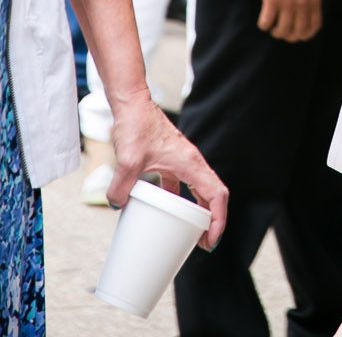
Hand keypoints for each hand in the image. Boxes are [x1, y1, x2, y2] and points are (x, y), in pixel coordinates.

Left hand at [107, 93, 228, 248]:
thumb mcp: (126, 161)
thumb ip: (120, 189)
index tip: (212, 239)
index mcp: (190, 163)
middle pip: (210, 195)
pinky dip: (176, 200)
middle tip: (203, 244)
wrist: (132, 102)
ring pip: (196, 191)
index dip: (219, 219)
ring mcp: (179, 161)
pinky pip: (178, 185)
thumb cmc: (137, 124)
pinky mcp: (168, 160)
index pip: (216, 194)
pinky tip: (159, 209)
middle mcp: (190, 162)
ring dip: (196, 212)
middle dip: (211, 222)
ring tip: (186, 232)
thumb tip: (118, 205)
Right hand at [258, 0, 321, 41]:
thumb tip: (307, 18)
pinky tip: (264, 23)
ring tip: (274, 29)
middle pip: (298, 32)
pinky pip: (267, 21)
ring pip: (282, 30)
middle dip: (290, 37)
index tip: (298, 36)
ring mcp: (287, 2)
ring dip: (277, 33)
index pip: (313, 27)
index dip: (305, 35)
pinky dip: (264, 25)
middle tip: (284, 33)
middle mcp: (302, 4)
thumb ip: (311, 0)